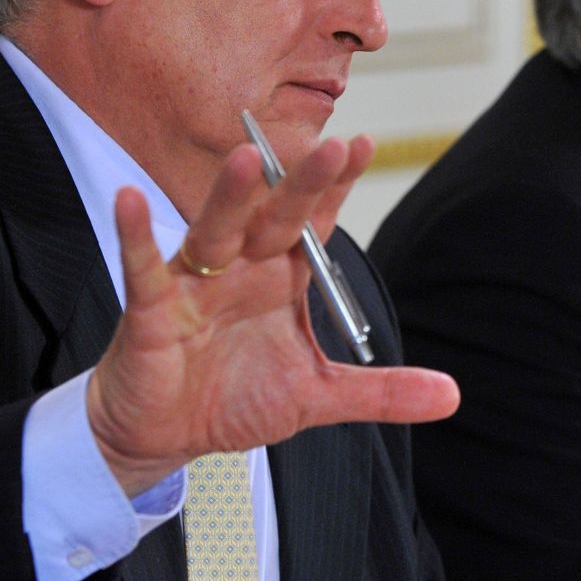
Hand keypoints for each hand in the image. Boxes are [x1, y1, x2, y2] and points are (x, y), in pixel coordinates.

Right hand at [87, 134, 458, 494]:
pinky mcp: (150, 309)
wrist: (164, 435)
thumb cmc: (233, 399)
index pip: (315, 222)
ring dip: (231, 196)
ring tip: (248, 158)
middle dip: (302, 184)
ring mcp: (194, 284)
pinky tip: (128, 200)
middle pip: (274, 216)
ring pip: (215, 229)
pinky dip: (135, 235)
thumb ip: (381, 393)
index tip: (365, 145)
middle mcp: (241, 268)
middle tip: (330, 145)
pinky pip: (144, 268)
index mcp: (281, 278)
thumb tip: (452, 396)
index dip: (337, 187)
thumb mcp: (316, 397)